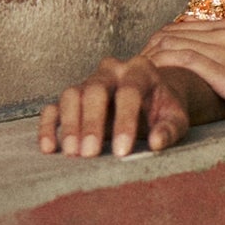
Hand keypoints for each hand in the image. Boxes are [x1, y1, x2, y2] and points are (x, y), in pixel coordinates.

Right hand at [37, 56, 193, 159]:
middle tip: (90, 153)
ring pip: (71, 95)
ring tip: (72, 153)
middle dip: (91, 123)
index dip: (124, 122)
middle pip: (94, 90)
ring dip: (69, 125)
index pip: (128, 92)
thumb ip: (170, 129)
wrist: (151, 100)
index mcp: (139, 70)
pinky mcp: (73, 98)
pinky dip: (49, 126)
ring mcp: (88, 82)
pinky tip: (49, 148)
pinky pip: (54, 107)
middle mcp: (110, 71)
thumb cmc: (164, 110)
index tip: (122, 151)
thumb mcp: (176, 119)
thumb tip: (156, 142)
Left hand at [144, 18, 224, 128]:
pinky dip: (163, 69)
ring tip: (133, 80)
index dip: (159, 45)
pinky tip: (150, 82)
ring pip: (172, 44)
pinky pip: (183, 62)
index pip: (182, 29)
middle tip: (131, 74)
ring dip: (148, 61)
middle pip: (170, 33)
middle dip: (147, 52)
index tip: (146, 64)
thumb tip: (222, 73)